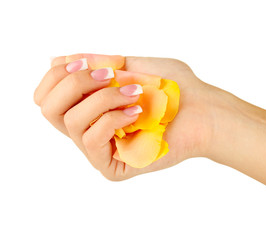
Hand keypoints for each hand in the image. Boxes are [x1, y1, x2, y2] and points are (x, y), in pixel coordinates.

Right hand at [34, 54, 218, 180]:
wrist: (204, 111)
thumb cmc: (173, 88)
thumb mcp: (132, 66)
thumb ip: (95, 64)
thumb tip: (58, 61)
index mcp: (90, 106)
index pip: (49, 94)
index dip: (57, 75)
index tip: (85, 62)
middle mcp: (90, 128)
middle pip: (48, 108)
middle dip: (73, 83)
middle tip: (107, 74)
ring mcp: (100, 149)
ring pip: (70, 121)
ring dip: (100, 98)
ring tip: (134, 93)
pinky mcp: (113, 166)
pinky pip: (92, 140)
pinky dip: (112, 118)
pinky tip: (137, 113)